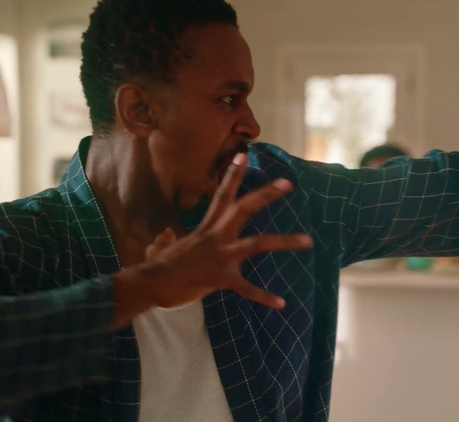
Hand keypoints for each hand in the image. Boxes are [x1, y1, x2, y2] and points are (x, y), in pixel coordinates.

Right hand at [142, 153, 312, 309]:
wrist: (151, 283)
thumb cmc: (159, 266)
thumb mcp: (167, 245)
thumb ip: (172, 239)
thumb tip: (166, 236)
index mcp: (206, 226)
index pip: (222, 193)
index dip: (233, 173)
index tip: (244, 155)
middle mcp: (216, 235)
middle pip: (245, 208)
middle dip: (267, 194)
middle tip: (288, 183)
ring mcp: (221, 255)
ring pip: (259, 243)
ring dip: (285, 241)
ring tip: (308, 240)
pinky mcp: (221, 278)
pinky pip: (248, 288)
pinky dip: (265, 297)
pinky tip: (281, 303)